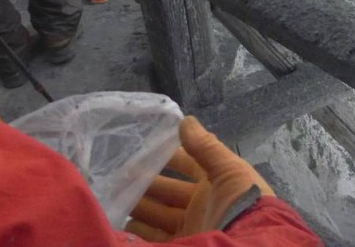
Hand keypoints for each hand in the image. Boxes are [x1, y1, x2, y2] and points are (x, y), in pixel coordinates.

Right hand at [126, 116, 273, 239]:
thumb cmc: (240, 205)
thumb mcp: (229, 171)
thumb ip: (206, 147)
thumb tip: (185, 120)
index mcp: (215, 184)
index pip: (188, 165)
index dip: (168, 156)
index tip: (142, 148)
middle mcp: (200, 206)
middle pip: (168, 191)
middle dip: (146, 182)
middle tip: (118, 174)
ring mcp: (188, 228)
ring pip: (156, 214)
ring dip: (137, 204)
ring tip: (114, 194)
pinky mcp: (177, 246)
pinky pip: (152, 237)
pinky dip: (137, 230)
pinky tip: (122, 221)